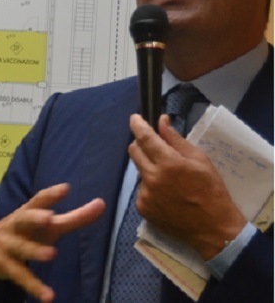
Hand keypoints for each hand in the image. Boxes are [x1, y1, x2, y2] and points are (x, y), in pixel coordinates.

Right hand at [0, 183, 104, 301]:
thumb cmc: (24, 233)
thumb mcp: (47, 225)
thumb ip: (74, 217)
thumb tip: (102, 204)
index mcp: (27, 213)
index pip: (38, 200)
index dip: (51, 195)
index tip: (66, 188)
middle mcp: (16, 226)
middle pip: (23, 219)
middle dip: (35, 217)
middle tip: (50, 218)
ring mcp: (8, 246)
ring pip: (20, 248)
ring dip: (34, 251)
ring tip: (52, 254)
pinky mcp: (5, 266)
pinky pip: (20, 276)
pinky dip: (34, 286)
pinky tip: (49, 296)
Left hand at [129, 114, 246, 259]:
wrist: (213, 228)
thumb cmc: (211, 190)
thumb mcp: (200, 160)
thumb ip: (176, 140)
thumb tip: (161, 121)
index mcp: (168, 163)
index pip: (145, 138)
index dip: (137, 125)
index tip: (134, 118)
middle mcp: (152, 178)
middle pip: (134, 152)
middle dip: (141, 144)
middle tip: (153, 146)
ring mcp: (145, 194)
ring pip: (139, 171)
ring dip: (149, 168)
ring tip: (170, 179)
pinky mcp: (142, 208)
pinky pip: (142, 190)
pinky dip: (150, 187)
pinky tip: (167, 195)